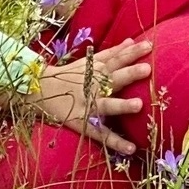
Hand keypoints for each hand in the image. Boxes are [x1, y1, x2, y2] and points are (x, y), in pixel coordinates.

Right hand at [30, 38, 152, 155]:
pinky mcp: (84, 124)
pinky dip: (116, 142)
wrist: (39, 90)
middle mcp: (94, 86)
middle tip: (147, 68)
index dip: (132, 52)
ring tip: (139, 105)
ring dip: (122, 105)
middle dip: (130, 73)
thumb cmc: (70, 76)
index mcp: (97, 70)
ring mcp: (88, 105)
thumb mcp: (90, 62)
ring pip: (107, 105)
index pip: (117, 58)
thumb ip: (112, 52)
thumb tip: (132, 40)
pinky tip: (131, 149)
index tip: (149, 46)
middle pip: (113, 78)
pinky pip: (101, 134)